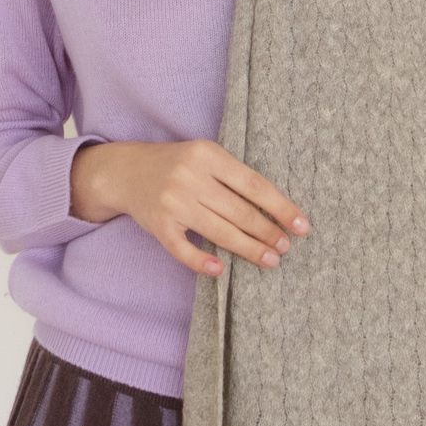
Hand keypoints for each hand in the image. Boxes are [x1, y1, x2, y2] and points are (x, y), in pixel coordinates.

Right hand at [69, 139, 309, 277]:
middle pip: (239, 211)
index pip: (254, 185)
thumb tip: (276, 210)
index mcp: (208, 154)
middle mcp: (190, 177)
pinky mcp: (157, 224)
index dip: (281, 208)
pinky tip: (220, 270)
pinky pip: (183, 249)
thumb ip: (234, 177)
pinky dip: (201, 261)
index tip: (301, 226)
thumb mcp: (204, 156)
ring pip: (219, 232)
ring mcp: (172, 202)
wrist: (125, 171)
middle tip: (286, 247)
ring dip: (248, 249)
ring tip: (270, 260)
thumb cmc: (176, 164)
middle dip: (268, 232)